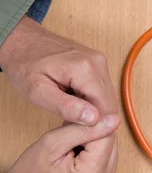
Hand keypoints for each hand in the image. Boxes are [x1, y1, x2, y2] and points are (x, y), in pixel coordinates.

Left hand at [0, 16, 117, 123]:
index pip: (106, 108)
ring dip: (93, 108)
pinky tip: (75, 100)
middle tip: (70, 122)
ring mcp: (100, 60)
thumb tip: (93, 118)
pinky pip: (102, 88)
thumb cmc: (24, 64)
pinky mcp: (98, 62)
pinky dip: (91, 99)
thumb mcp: (38, 92)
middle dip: (94, 117)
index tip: (77, 131)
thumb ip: (66, 107)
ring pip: (107, 97)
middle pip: (109, 103)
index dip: (95, 125)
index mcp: (85, 69)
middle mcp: (98, 62)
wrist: (21, 41)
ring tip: (71, 111)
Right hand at [0, 115, 119, 172]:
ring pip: (110, 153)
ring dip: (94, 146)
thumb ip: (83, 129)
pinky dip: (94, 157)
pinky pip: (106, 165)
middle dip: (93, 136)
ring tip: (70, 150)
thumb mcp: (52, 143)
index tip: (72, 127)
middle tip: (68, 139)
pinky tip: (76, 158)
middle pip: (112, 145)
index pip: (108, 135)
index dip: (91, 125)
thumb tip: (113, 120)